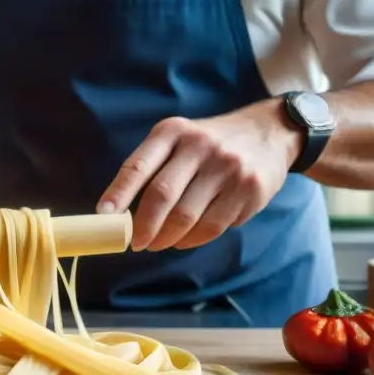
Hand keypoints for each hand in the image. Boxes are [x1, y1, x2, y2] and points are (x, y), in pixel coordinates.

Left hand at [97, 102, 301, 251]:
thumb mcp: (179, 138)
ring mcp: (228, 167)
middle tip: (136, 243)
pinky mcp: (249, 189)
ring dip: (167, 238)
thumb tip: (117, 215)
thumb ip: (151, 168)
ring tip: (159, 243)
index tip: (104, 217)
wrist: (270, 132)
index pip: (138, 165)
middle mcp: (200, 146)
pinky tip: (185, 239)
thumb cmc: (208, 144)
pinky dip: (192, 240)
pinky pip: (212, 226)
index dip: (118, 193)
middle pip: (162, 195)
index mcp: (173, 131)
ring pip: (187, 217)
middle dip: (144, 227)